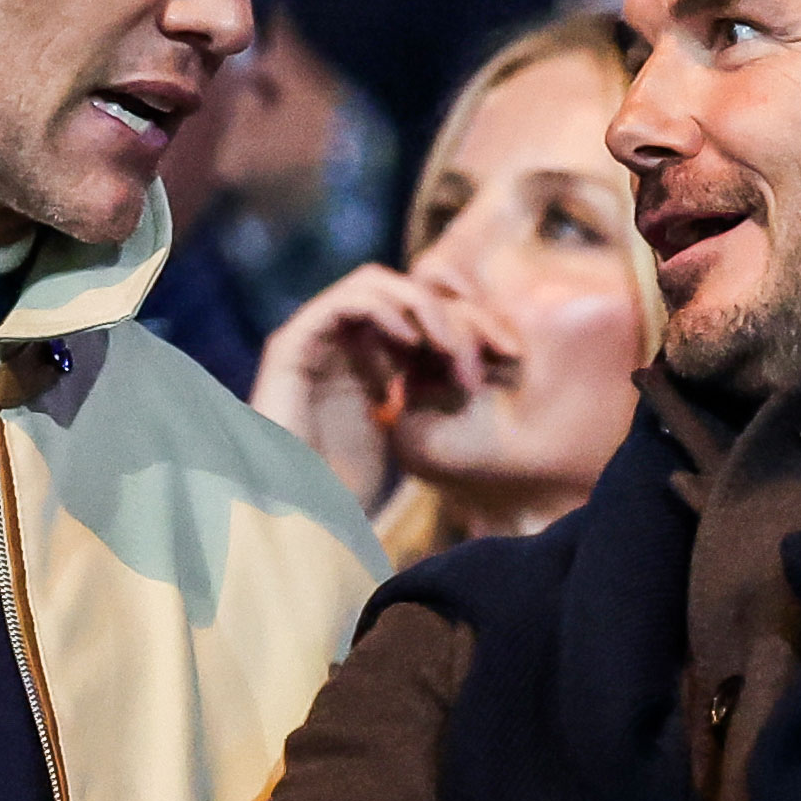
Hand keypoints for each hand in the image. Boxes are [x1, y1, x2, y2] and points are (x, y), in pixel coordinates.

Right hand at [250, 264, 516, 509]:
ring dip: (421, 306)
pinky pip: (344, 301)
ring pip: (374, 284)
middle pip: (403, 290)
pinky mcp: (291, 344)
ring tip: (446, 346)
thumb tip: (472, 368)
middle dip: (450, 312)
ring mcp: (313, 338)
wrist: (296, 516)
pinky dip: (383, 309)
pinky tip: (411, 340)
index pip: (420, 311)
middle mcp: (339, 340)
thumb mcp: (407, 431)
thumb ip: (425, 390)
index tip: (508, 353)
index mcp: (366, 356)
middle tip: (482, 353)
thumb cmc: (349, 487)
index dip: (467, 321)